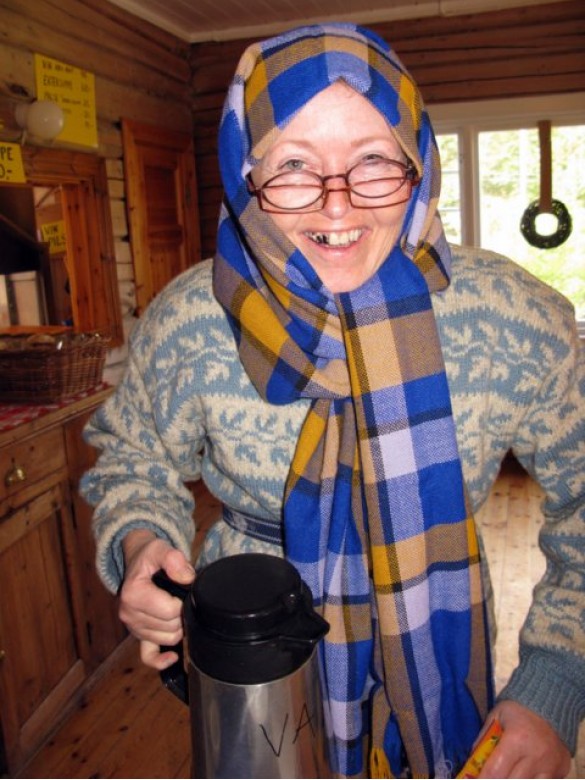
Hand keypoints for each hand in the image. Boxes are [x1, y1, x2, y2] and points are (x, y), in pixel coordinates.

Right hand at [119, 529, 194, 669]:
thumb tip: (187, 578)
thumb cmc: (149, 557)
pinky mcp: (138, 635)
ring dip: (178, 626)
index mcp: (133, 594)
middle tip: (182, 596)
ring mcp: (133, 627)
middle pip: (171, 627)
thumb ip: (173, 559)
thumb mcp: (160, 548)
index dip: (184, 601)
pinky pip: (148, 656)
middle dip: (183, 613)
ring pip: (168, 639)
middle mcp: (129, 614)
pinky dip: (162, 659)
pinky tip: (174, 656)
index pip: (170, 611)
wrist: (137, 561)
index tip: (184, 589)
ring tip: (177, 607)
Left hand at [479, 700, 570, 777]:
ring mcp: (551, 767)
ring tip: (509, 771)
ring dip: (516, 779)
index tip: (478, 779)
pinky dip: (532, 779)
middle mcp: (535, 757)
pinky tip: (525, 772)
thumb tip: (473, 762)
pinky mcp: (562, 771)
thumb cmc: (518, 709)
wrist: (549, 703)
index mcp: (516, 740)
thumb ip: (484, 739)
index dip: (483, 779)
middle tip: (494, 774)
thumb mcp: (495, 717)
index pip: (495, 772)